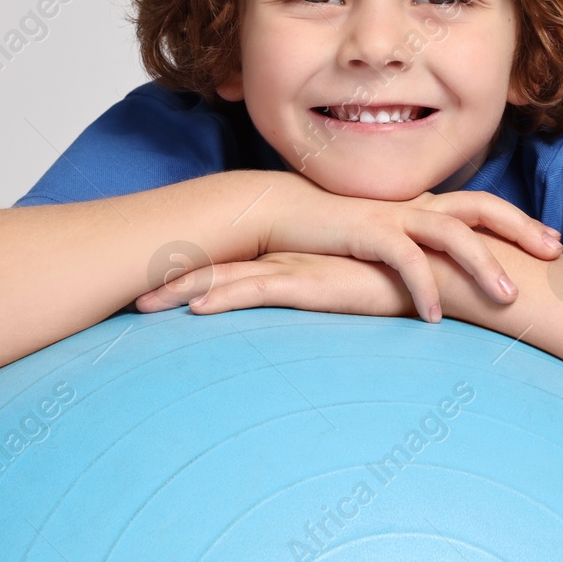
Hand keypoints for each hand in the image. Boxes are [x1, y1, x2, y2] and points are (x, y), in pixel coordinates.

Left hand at [134, 251, 419, 318]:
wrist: (435, 266)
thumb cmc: (396, 275)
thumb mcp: (349, 281)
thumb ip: (324, 285)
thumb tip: (302, 296)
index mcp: (289, 253)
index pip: (229, 260)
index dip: (189, 268)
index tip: (152, 280)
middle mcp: (285, 255)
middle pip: (214, 264)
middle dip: (169, 278)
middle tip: (127, 293)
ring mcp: (297, 266)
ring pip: (228, 277)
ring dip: (183, 290)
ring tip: (145, 304)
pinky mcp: (315, 282)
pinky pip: (262, 291)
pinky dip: (227, 297)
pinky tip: (197, 308)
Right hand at [258, 171, 562, 323]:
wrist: (283, 213)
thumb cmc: (337, 233)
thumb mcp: (387, 240)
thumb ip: (420, 251)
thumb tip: (452, 277)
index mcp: (425, 206)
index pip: (484, 207)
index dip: (521, 221)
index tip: (554, 242)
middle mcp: (417, 205)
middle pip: (481, 208)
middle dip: (521, 229)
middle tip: (555, 253)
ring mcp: (394, 216)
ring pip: (452, 233)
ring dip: (483, 264)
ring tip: (508, 298)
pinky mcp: (367, 232)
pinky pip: (405, 259)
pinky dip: (424, 286)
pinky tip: (435, 316)